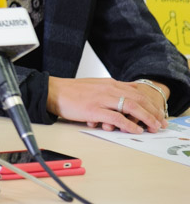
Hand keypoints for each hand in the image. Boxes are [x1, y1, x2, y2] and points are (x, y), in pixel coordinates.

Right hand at [47, 77, 167, 133]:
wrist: (52, 91)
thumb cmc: (72, 91)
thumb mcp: (95, 86)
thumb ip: (110, 91)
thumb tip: (125, 98)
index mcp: (109, 83)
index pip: (137, 91)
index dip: (151, 103)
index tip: (158, 113)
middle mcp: (108, 89)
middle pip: (138, 99)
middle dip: (153, 112)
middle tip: (161, 123)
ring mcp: (101, 99)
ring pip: (131, 107)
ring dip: (146, 118)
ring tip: (153, 128)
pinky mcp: (93, 110)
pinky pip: (116, 118)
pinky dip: (129, 125)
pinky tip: (135, 130)